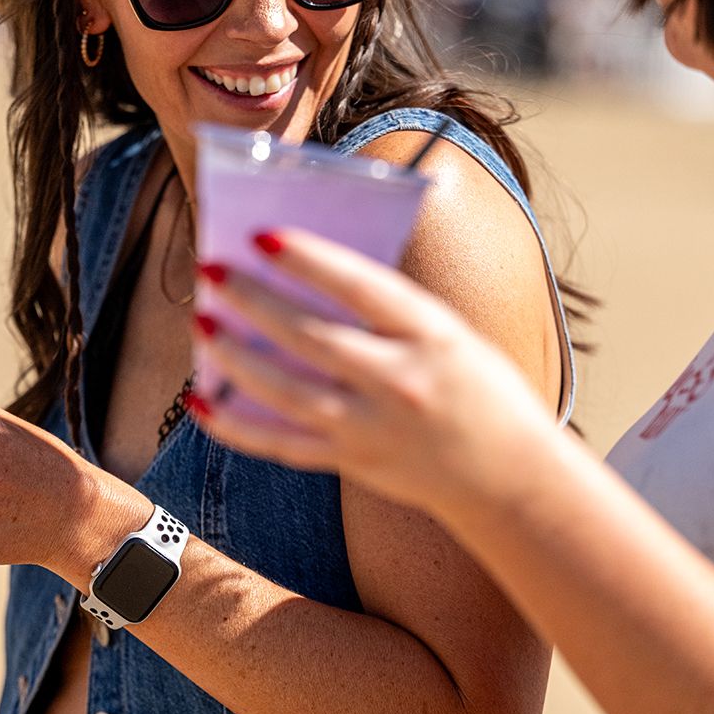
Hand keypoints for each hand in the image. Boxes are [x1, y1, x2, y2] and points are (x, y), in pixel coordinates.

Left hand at [193, 229, 553, 516]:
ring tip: (201, 322)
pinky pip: (281, 446)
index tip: (263, 235)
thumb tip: (308, 276)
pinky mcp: (352, 463)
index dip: (311, 260)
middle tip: (211, 270)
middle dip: (254, 301)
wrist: (512, 478)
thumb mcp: (452, 334)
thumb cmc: (481, 389)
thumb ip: (389, 310)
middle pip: (312, 338)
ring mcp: (373, 429)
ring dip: (235, 356)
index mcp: (434, 337)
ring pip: (286, 391)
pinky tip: (202, 401)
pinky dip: (237, 426)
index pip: (364, 288)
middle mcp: (402, 383)